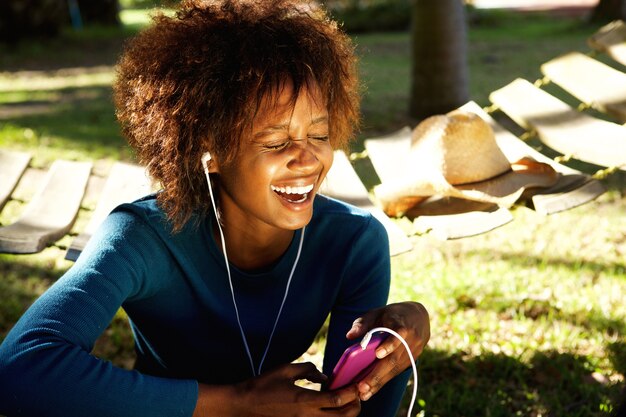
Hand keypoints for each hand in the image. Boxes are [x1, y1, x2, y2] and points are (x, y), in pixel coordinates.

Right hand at [233, 362, 360, 416]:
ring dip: (344, 414)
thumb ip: (308, 370)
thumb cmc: (263, 385)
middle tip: (357, 395)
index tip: (358, 384)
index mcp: (305, 401)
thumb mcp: (286, 370)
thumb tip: (324, 376)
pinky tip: (329, 408)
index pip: (337, 400)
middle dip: (354, 407)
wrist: (244, 405)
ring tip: (347, 402)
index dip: (351, 393)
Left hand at [346, 301, 429, 400]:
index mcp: (402, 324)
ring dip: (379, 382)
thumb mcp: (376, 313)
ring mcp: (413, 352)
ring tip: (364, 393)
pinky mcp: (412, 360)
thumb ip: (362, 323)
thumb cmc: (392, 315)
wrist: (418, 317)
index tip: (378, 354)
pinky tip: (371, 390)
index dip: (389, 344)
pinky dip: (383, 381)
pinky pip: (397, 372)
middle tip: (362, 386)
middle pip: (394, 358)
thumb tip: (349, 336)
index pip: (398, 334)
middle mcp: (411, 339)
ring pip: (395, 369)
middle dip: (377, 374)